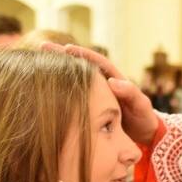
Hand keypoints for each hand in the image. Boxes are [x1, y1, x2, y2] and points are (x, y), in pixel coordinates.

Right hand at [41, 43, 158, 146]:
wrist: (143, 134)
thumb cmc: (144, 118)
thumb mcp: (140, 106)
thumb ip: (130, 93)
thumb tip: (111, 81)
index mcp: (115, 79)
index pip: (98, 62)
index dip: (82, 54)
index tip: (65, 48)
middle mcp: (103, 83)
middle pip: (81, 66)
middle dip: (62, 56)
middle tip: (43, 47)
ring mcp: (96, 95)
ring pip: (75, 79)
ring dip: (58, 71)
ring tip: (37, 62)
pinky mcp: (90, 106)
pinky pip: (74, 95)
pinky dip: (61, 90)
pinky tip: (45, 88)